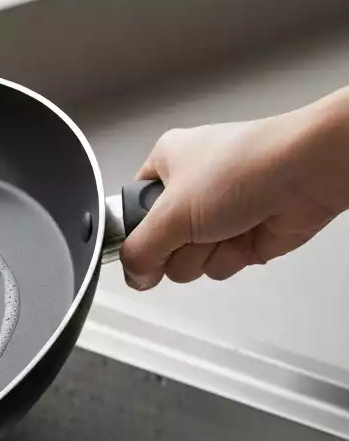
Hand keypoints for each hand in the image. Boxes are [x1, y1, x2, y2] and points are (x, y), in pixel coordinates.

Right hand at [120, 88, 348, 289]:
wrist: (307, 172)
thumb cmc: (246, 166)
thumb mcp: (169, 212)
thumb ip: (138, 251)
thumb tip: (133, 276)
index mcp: (167, 164)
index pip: (132, 211)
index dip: (136, 232)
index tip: (144, 239)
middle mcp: (192, 189)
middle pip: (159, 245)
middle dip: (177, 247)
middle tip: (193, 228)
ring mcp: (219, 215)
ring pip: (188, 262)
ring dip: (205, 253)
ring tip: (226, 226)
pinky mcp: (243, 238)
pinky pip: (219, 266)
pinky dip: (231, 257)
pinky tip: (245, 234)